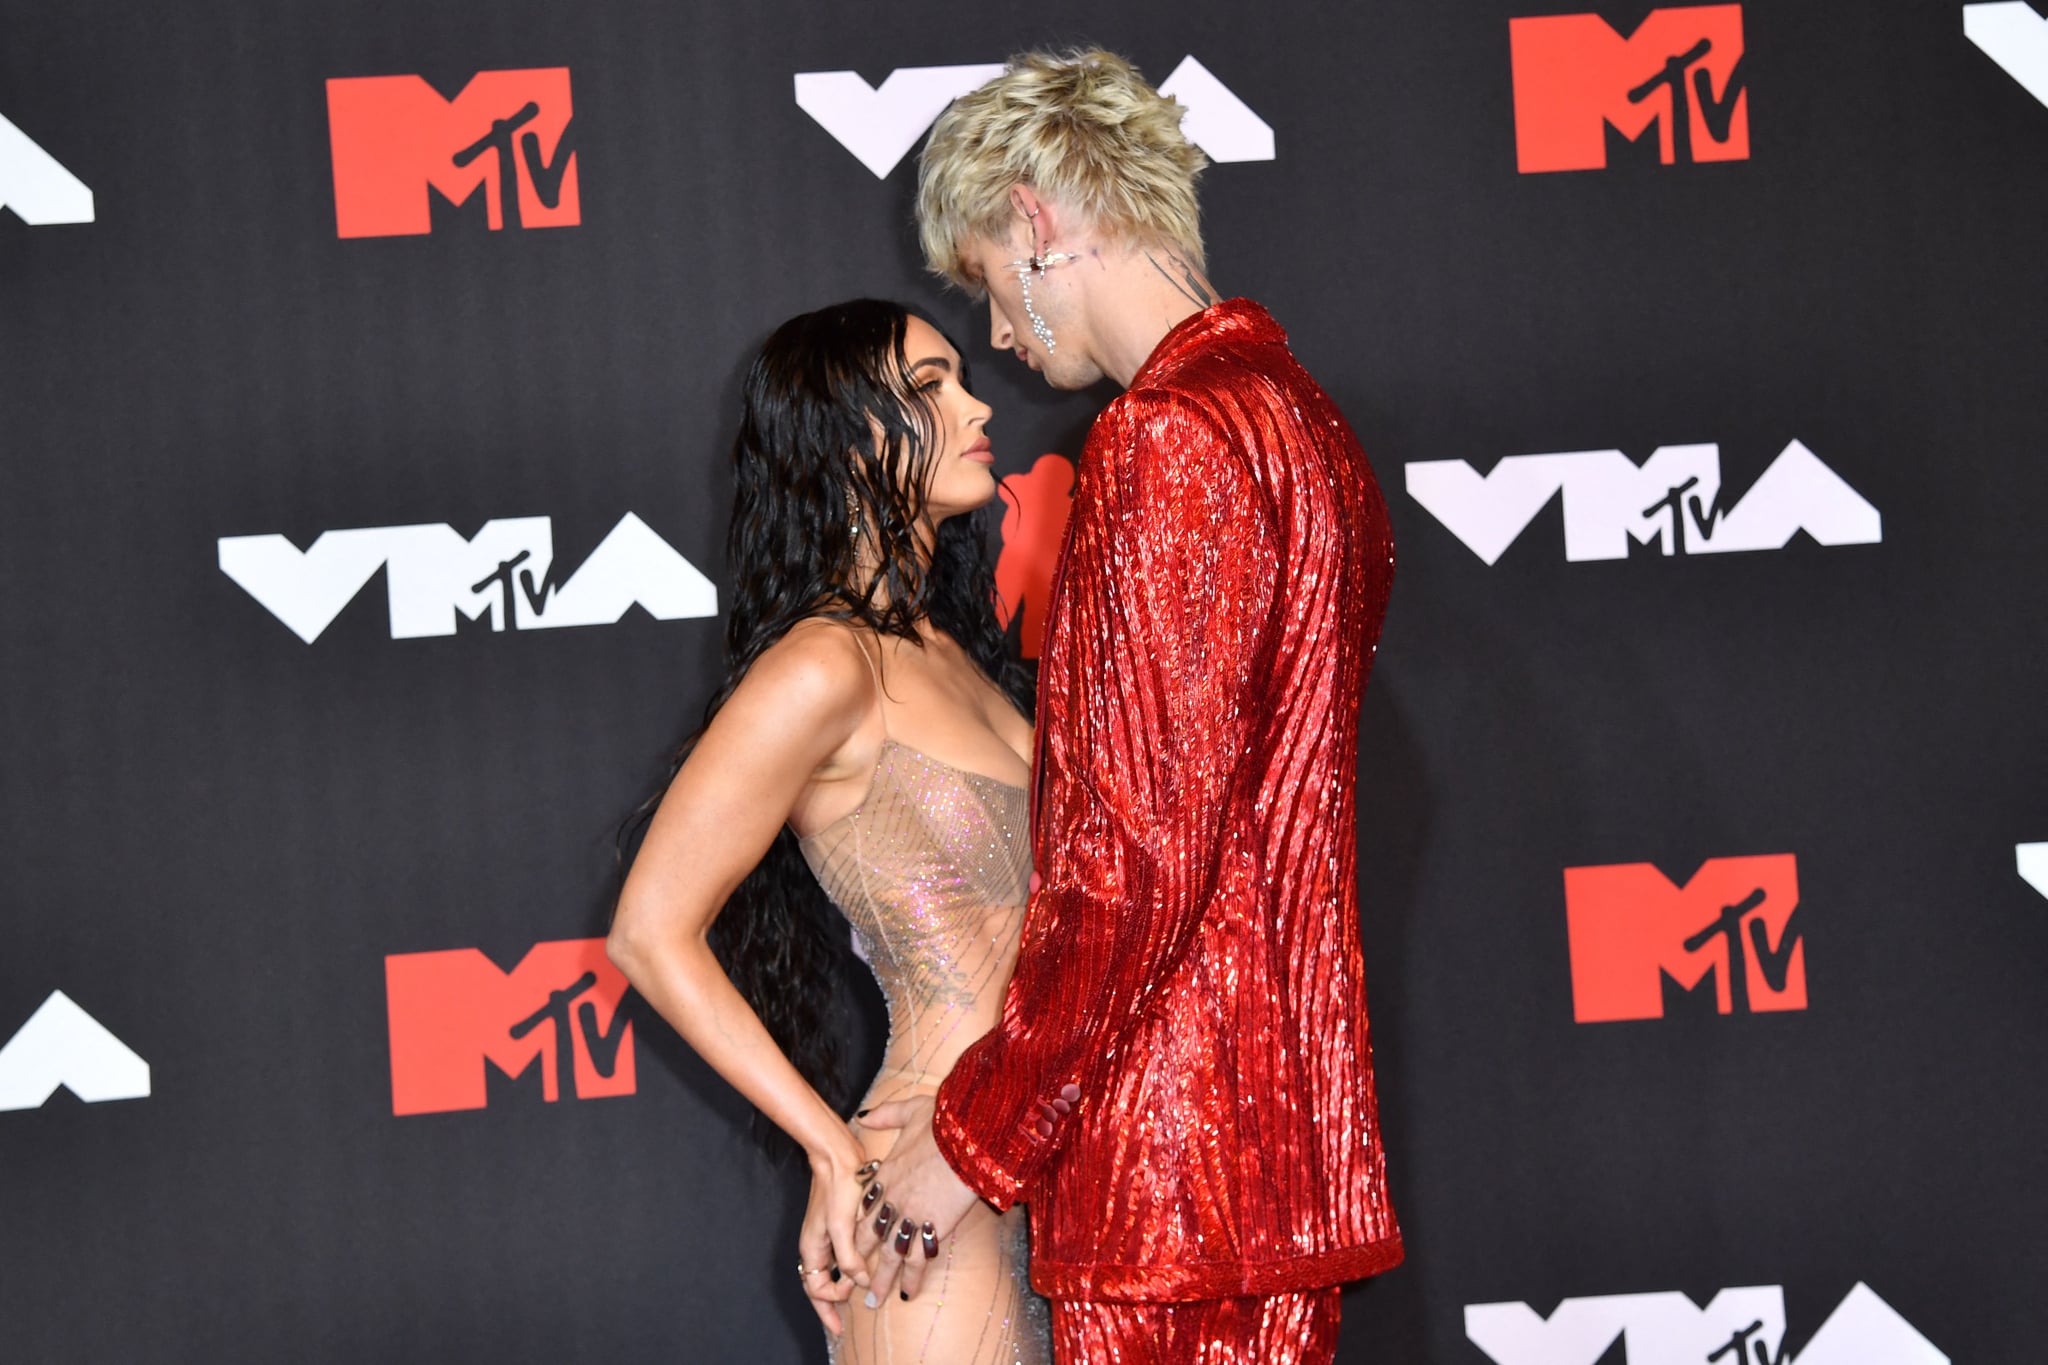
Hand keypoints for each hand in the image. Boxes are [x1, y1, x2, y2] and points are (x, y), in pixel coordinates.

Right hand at [798, 1134, 872, 1334]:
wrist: (836, 1155)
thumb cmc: (837, 1188)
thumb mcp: (842, 1227)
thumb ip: (848, 1258)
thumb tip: (858, 1282)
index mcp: (811, 1248)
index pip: (815, 1289)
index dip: (831, 1302)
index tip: (847, 1304)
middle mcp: (815, 1244)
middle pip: (818, 1284)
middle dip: (829, 1304)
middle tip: (841, 1323)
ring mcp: (824, 1234)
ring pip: (828, 1270)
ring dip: (838, 1286)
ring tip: (852, 1299)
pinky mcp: (836, 1223)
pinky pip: (838, 1255)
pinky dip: (846, 1268)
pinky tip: (860, 1269)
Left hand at [854, 1096, 982, 1304]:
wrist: (964, 1138)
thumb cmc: (941, 1122)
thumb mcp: (909, 1111)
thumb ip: (884, 1115)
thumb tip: (863, 1115)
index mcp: (885, 1175)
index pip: (864, 1208)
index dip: (858, 1226)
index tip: (854, 1239)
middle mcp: (891, 1200)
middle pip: (870, 1237)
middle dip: (862, 1260)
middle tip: (855, 1280)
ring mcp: (910, 1216)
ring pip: (890, 1255)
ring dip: (882, 1279)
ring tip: (874, 1299)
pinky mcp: (932, 1228)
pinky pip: (918, 1260)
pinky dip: (911, 1278)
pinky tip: (907, 1294)